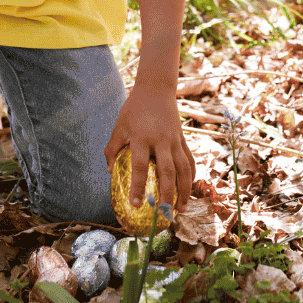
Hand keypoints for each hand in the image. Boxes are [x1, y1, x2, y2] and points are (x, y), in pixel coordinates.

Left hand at [104, 85, 194, 213]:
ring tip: (181, 208)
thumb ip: (112, 149)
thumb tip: (110, 172)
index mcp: (142, 138)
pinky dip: (191, 175)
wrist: (156, 88)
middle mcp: (161, 140)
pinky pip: (190, 160)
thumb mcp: (119, 126)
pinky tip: (189, 189)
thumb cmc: (134, 108)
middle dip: (168, 194)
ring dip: (184, 190)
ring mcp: (175, 139)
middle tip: (165, 214)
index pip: (140, 167)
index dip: (138, 187)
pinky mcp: (183, 138)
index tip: (137, 205)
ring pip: (184, 168)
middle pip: (168, 171)